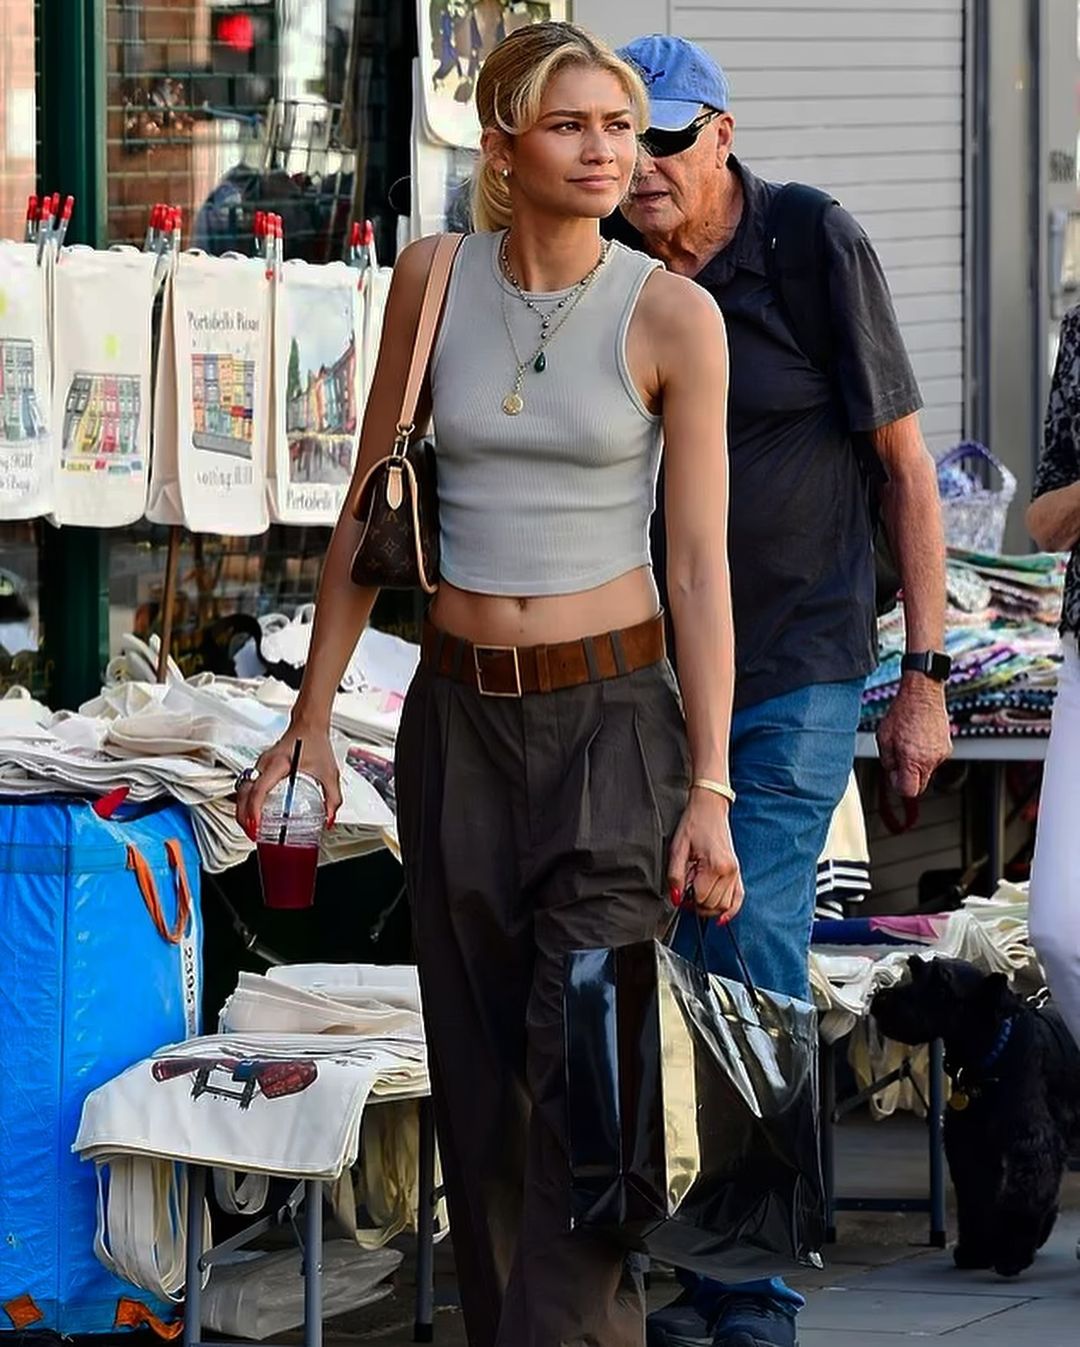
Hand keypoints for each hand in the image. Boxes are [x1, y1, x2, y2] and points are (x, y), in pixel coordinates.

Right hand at [235, 725, 341, 839]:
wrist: (308, 725)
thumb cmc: (315, 743)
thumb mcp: (329, 773)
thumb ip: (332, 798)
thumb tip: (329, 819)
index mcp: (279, 764)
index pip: (259, 789)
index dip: (254, 809)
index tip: (256, 825)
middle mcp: (265, 764)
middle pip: (243, 792)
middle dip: (243, 816)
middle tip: (252, 833)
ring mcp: (260, 765)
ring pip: (242, 789)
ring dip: (242, 809)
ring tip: (250, 828)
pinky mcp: (261, 768)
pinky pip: (247, 786)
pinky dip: (247, 801)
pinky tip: (255, 813)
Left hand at [667, 790, 742, 921]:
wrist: (710, 808)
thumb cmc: (694, 824)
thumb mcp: (678, 849)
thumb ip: (676, 876)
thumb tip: (676, 898)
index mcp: (715, 865)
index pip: (701, 898)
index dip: (687, 898)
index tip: (680, 891)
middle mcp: (729, 871)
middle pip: (712, 904)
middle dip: (697, 902)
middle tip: (686, 891)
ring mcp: (735, 872)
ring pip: (724, 905)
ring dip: (709, 905)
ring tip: (697, 893)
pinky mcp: (737, 871)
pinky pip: (738, 899)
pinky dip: (730, 910)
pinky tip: (721, 917)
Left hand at [876, 674, 951, 797]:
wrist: (923, 694)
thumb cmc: (902, 712)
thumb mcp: (883, 738)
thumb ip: (888, 762)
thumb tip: (893, 775)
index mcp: (914, 759)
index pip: (909, 791)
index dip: (898, 785)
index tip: (894, 776)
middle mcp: (931, 759)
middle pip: (920, 784)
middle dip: (908, 777)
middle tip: (898, 761)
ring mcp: (942, 754)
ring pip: (927, 771)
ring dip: (916, 764)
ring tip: (908, 743)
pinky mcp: (947, 747)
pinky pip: (933, 759)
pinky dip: (925, 754)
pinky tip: (918, 738)